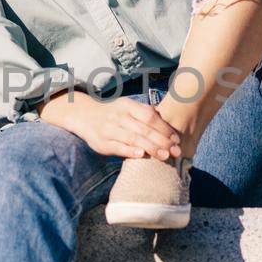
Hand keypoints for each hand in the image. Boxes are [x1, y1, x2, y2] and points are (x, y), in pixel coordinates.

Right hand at [40, 91, 180, 160]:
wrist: (85, 116)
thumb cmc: (114, 114)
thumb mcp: (128, 107)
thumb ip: (145, 113)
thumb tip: (170, 123)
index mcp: (127, 105)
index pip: (149, 116)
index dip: (164, 128)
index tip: (176, 139)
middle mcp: (118, 116)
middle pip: (144, 129)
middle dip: (162, 141)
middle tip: (176, 151)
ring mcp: (109, 129)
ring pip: (133, 138)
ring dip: (151, 148)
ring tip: (165, 156)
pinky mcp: (102, 143)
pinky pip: (118, 147)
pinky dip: (130, 151)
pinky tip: (141, 156)